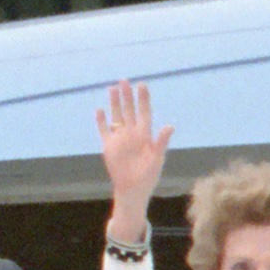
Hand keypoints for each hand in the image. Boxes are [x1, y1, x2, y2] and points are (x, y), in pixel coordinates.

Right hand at [97, 81, 170, 237]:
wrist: (132, 188)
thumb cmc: (148, 175)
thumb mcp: (157, 158)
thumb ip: (161, 142)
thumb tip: (169, 126)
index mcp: (145, 134)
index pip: (144, 112)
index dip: (143, 99)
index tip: (141, 85)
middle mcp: (132, 133)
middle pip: (129, 110)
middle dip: (127, 96)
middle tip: (124, 80)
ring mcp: (119, 138)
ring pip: (116, 116)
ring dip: (114, 103)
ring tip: (112, 88)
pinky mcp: (108, 146)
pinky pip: (104, 130)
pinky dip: (101, 120)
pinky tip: (100, 110)